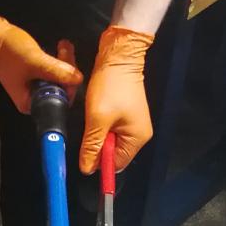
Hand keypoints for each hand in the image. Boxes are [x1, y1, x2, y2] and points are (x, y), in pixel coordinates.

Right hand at [0, 6, 82, 114]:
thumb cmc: (9, 50)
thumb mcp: (36, 61)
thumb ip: (57, 71)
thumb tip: (78, 78)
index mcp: (30, 103)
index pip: (59, 101)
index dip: (69, 85)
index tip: (73, 67)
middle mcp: (32, 99)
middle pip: (61, 90)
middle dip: (68, 69)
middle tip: (66, 48)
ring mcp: (34, 87)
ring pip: (58, 79)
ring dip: (64, 62)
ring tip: (64, 44)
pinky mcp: (34, 76)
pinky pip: (52, 72)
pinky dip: (57, 61)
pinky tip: (60, 47)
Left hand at [79, 26, 153, 174]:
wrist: (119, 56)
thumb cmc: (110, 87)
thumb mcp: (98, 119)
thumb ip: (92, 146)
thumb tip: (86, 170)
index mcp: (138, 138)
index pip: (116, 164)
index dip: (99, 160)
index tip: (86, 147)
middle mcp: (139, 134)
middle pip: (113, 152)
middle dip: (98, 144)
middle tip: (90, 126)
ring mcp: (133, 122)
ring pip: (110, 139)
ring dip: (98, 132)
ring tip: (94, 116)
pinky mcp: (126, 113)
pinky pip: (111, 127)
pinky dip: (100, 123)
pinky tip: (96, 111)